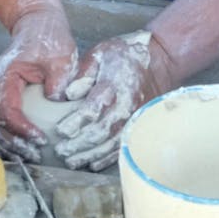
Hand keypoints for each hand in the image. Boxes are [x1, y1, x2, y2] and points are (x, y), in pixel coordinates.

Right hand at [0, 4, 78, 161]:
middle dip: (15, 144)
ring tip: (32, 157)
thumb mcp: (60, 56)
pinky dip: (8, 139)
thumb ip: (58, 79)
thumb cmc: (48, 39)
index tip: (41, 140)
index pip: (8, 111)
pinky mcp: (1, 98)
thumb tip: (56, 104)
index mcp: (5, 76)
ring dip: (10, 145)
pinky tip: (24, 149)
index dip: (23, 130)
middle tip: (37, 156)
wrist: (37, 25)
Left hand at [53, 31, 172, 170]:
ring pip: (110, 144)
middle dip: (78, 144)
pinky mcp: (138, 125)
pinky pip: (122, 146)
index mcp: (113, 85)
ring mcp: (134, 118)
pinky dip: (106, 158)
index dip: (74, 123)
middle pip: (100, 132)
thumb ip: (83, 73)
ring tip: (70, 161)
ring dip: (89, 155)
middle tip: (60, 151)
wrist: (159, 60)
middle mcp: (125, 105)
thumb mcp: (100, 53)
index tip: (59, 131)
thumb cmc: (124, 55)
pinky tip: (92, 163)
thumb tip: (68, 94)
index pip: (92, 109)